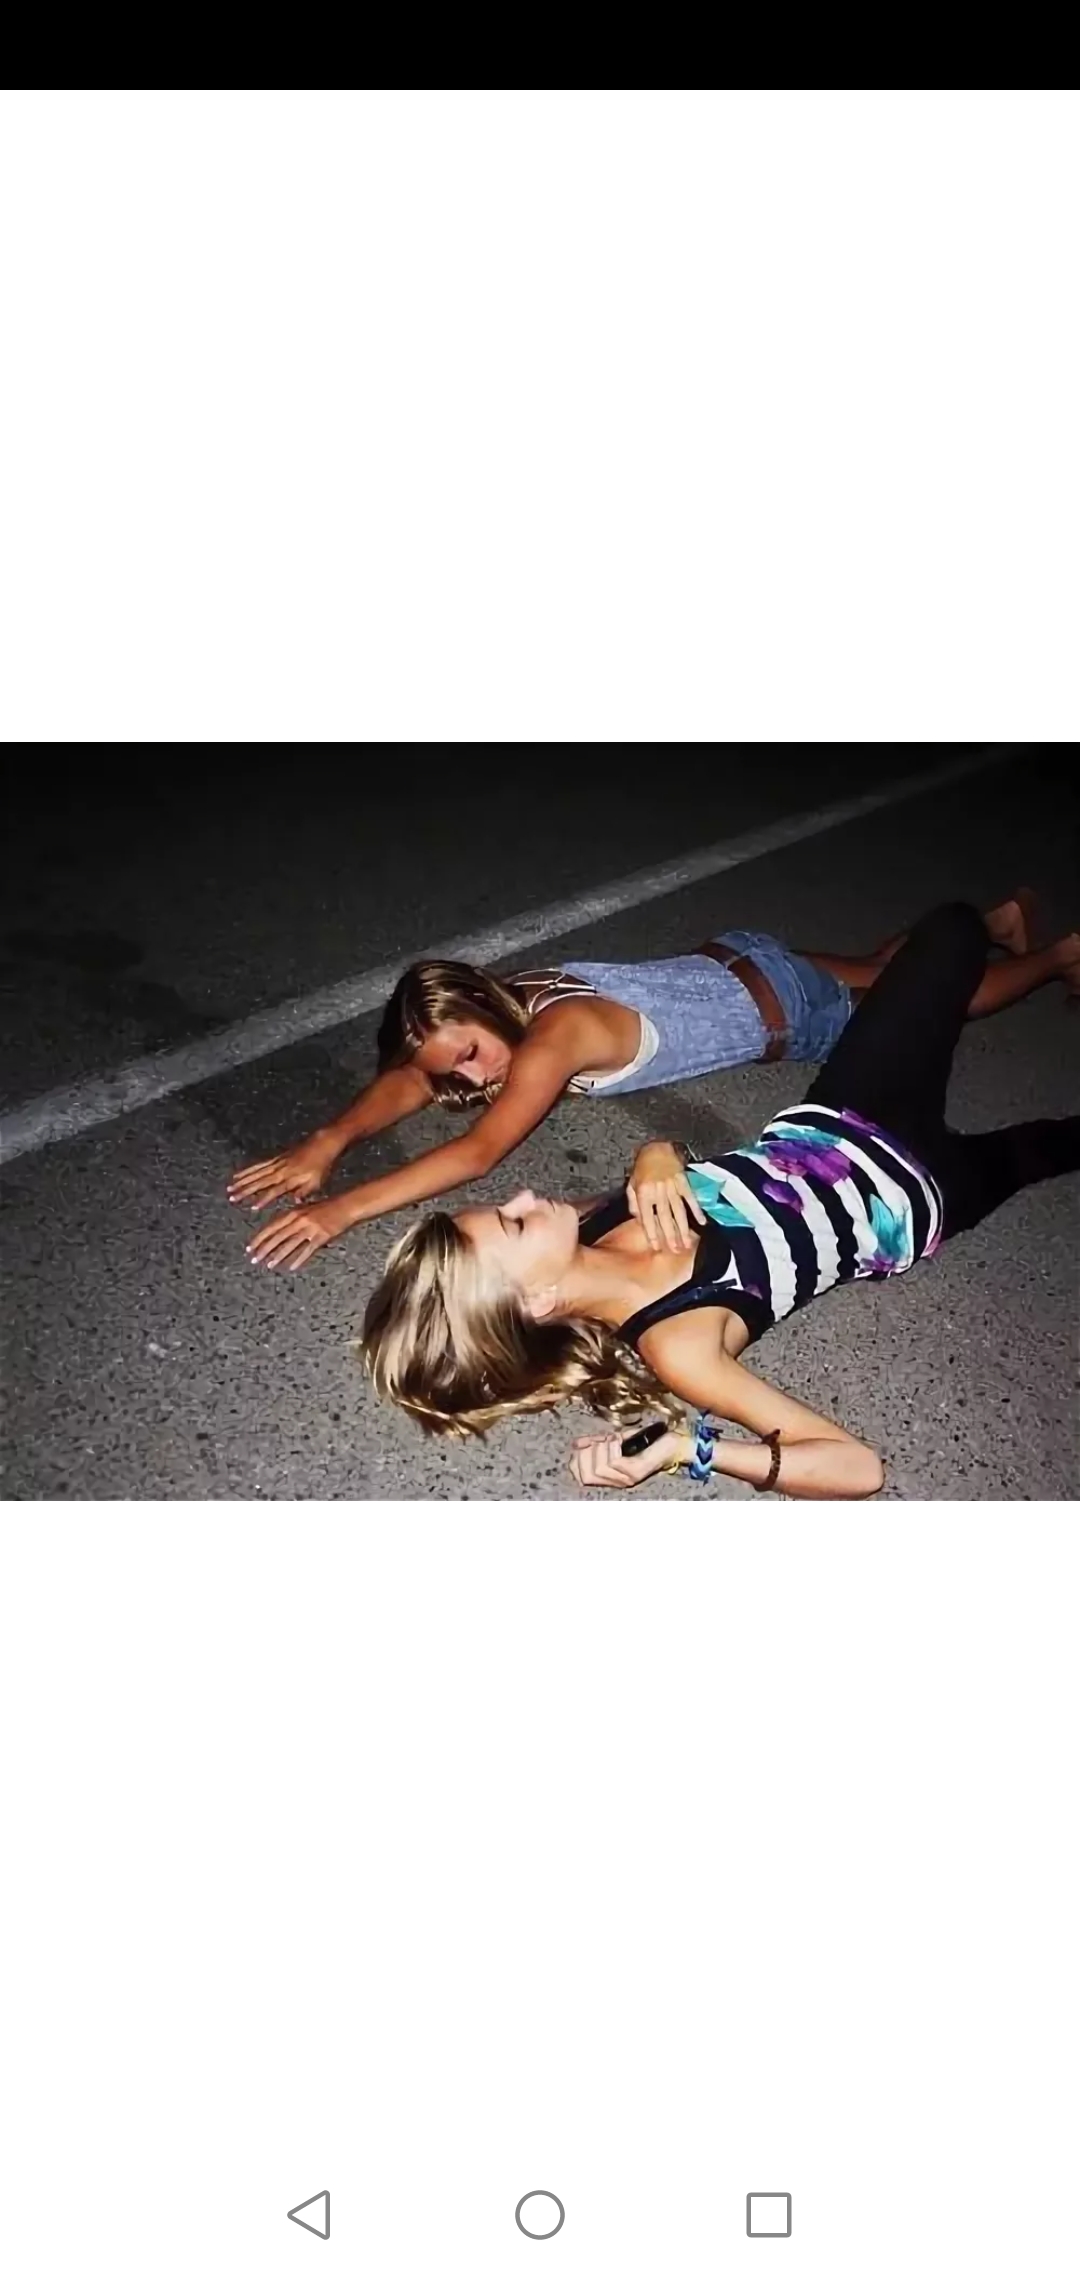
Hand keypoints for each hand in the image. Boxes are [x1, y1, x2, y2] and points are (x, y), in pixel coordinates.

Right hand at [228, 1133, 340, 1210]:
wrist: (321, 1143)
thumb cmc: (321, 1165)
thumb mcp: (317, 1182)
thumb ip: (304, 1192)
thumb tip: (295, 1203)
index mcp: (291, 1178)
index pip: (274, 1191)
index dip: (263, 1199)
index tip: (252, 1207)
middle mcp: (281, 1170)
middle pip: (260, 1182)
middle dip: (245, 1190)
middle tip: (232, 1197)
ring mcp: (277, 1163)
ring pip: (256, 1173)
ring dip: (242, 1180)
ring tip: (230, 1187)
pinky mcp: (276, 1158)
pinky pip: (259, 1165)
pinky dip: (248, 1170)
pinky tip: (239, 1174)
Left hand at [245, 1193, 355, 1270]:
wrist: (346, 1206)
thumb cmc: (327, 1207)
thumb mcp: (306, 1208)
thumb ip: (291, 1217)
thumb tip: (278, 1225)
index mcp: (293, 1213)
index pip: (271, 1227)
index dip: (259, 1238)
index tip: (250, 1247)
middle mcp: (299, 1221)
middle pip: (277, 1237)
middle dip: (264, 1249)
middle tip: (254, 1259)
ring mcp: (310, 1229)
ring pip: (290, 1245)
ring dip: (278, 1256)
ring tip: (269, 1265)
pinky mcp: (321, 1237)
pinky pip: (307, 1250)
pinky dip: (299, 1259)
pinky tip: (291, 1267)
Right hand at [569, 1428, 692, 1490]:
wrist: (674, 1442)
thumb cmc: (647, 1441)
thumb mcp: (615, 1440)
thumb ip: (596, 1443)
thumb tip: (576, 1444)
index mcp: (610, 1477)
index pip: (581, 1478)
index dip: (576, 1460)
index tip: (580, 1445)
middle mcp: (617, 1482)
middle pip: (587, 1475)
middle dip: (587, 1453)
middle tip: (599, 1440)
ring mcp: (626, 1479)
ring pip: (599, 1468)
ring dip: (601, 1447)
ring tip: (612, 1438)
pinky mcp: (636, 1472)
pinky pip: (614, 1462)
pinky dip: (611, 1446)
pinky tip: (618, 1439)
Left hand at [627, 1143, 706, 1252]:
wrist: (657, 1148)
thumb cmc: (642, 1168)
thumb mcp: (632, 1184)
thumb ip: (634, 1202)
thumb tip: (639, 1220)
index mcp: (644, 1192)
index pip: (647, 1217)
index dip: (651, 1233)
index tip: (656, 1247)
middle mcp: (658, 1191)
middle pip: (664, 1217)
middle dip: (670, 1235)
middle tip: (675, 1251)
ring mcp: (672, 1186)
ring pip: (678, 1211)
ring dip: (683, 1228)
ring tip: (687, 1243)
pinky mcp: (683, 1182)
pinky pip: (691, 1198)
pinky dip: (696, 1211)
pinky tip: (701, 1223)